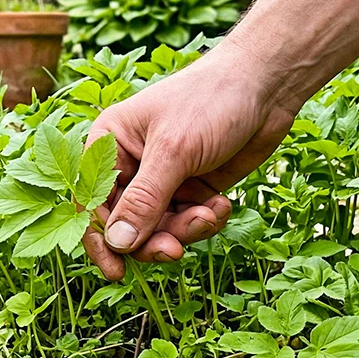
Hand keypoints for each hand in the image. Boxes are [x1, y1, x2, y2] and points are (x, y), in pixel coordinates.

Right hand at [81, 41, 301, 279]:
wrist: (266, 85)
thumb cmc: (210, 100)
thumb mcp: (174, 151)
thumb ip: (144, 200)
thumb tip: (117, 243)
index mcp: (110, 145)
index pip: (92, 202)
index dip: (101, 239)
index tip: (117, 271)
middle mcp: (132, 165)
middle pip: (127, 225)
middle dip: (153, 239)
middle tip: (176, 250)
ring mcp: (164, 179)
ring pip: (160, 229)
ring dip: (185, 230)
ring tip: (210, 214)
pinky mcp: (193, 189)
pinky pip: (188, 223)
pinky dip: (205, 221)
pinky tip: (222, 205)